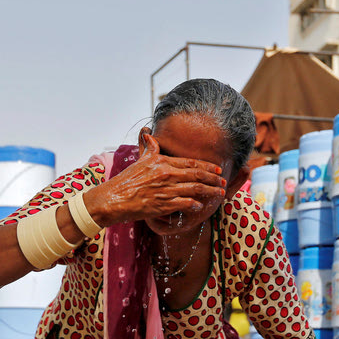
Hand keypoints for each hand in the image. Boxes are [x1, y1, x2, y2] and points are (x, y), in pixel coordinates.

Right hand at [86, 132, 226, 224]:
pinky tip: (201, 205)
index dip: (207, 166)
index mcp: (163, 163)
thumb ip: (149, 148)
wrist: (114, 198)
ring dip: (210, 192)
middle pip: (197, 175)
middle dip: (214, 179)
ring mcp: (166, 190)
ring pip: (195, 190)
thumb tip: (148, 133)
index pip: (191, 163)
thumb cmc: (127, 180)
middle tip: (223, 182)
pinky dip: (195, 204)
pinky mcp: (163, 205)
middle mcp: (167, 175)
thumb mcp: (139, 161)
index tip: (218, 169)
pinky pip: (185, 204)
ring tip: (220, 194)